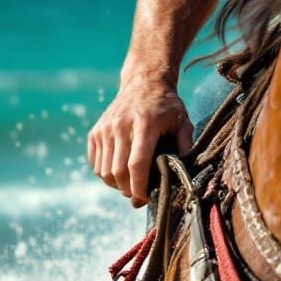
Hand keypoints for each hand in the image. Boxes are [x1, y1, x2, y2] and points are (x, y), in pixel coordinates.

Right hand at [87, 75, 192, 207]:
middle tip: (140, 196)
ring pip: (104, 171)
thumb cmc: (167, 106)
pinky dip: (106, 175)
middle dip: (128, 190)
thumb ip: (185, 145)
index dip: (139, 187)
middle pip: (118, 171)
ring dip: (117, 185)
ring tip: (131, 185)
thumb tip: (184, 173)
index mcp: (144, 124)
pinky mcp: (95, 132)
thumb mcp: (183, 121)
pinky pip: (96, 164)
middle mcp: (121, 126)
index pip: (137, 164)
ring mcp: (105, 129)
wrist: (144, 82)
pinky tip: (120, 174)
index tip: (145, 198)